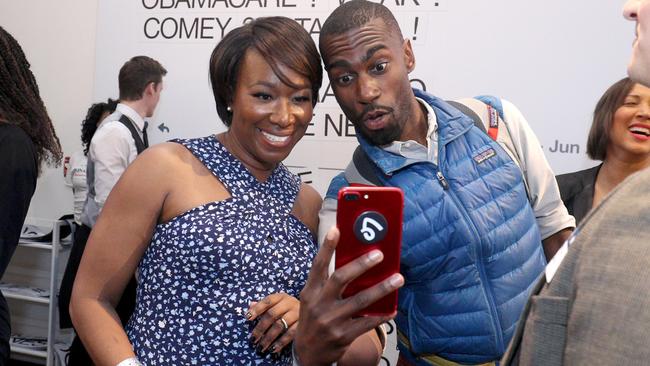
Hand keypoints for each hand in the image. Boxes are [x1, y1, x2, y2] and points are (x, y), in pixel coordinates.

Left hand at [247, 293, 298, 353]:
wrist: (310, 310)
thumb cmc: (287, 308)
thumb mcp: (276, 304)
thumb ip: (262, 305)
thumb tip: (250, 305)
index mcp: (281, 297)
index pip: (268, 301)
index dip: (257, 309)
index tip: (248, 318)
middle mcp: (290, 303)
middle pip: (272, 314)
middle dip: (261, 328)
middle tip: (253, 339)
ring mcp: (297, 313)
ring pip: (280, 325)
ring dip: (269, 337)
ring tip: (261, 346)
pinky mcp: (303, 324)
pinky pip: (290, 334)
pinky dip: (281, 342)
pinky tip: (273, 349)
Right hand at [293, 227, 403, 365]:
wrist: (307, 353)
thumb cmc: (314, 319)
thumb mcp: (312, 300)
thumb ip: (327, 284)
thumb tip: (355, 262)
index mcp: (310, 292)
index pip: (318, 266)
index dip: (327, 247)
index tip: (336, 230)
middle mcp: (318, 305)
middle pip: (340, 279)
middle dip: (361, 265)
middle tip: (379, 254)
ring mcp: (331, 321)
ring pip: (360, 301)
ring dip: (381, 288)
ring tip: (398, 278)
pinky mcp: (342, 336)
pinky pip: (366, 323)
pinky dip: (381, 315)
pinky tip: (393, 308)